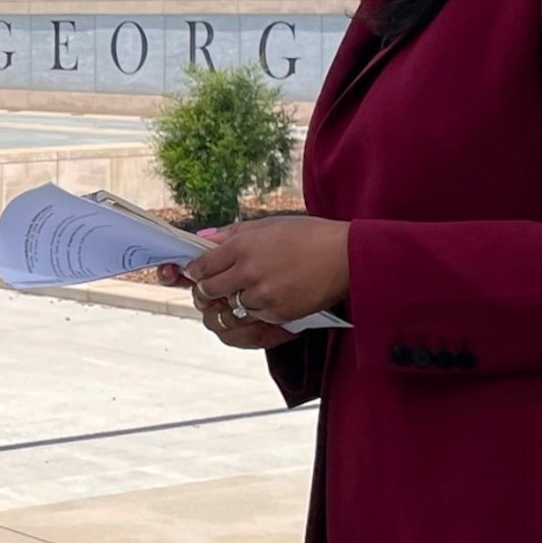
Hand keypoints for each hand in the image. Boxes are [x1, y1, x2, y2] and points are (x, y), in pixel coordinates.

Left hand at [174, 214, 349, 347]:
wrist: (346, 256)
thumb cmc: (309, 235)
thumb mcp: (268, 225)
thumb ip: (232, 233)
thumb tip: (203, 238)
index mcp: (243, 246)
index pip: (202, 266)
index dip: (196, 271)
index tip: (197, 272)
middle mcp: (248, 272)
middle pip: (208, 291)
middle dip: (206, 290)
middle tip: (211, 288)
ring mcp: (263, 296)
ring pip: (229, 308)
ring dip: (232, 302)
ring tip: (244, 292)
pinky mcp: (278, 314)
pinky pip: (254, 318)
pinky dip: (255, 311)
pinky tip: (267, 298)